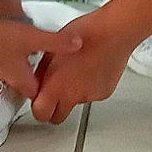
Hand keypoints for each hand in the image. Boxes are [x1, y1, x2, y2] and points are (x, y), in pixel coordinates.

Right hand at [0, 14, 72, 100]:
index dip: (47, 92)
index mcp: (21, 76)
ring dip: (22, 65)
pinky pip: (1, 58)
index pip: (36, 93)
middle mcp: (7, 74)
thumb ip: (57, 42)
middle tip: (47, 75)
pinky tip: (11, 41)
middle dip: (36, 79)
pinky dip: (9, 53)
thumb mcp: (34, 38)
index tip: (56, 88)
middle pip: (24, 83)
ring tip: (32, 56)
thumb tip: (78, 44)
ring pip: (12, 70)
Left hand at [32, 7, 135, 121]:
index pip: (40, 113)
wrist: (113, 32)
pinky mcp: (103, 93)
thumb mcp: (52, 49)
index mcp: (56, 86)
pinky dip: (88, 88)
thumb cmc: (85, 34)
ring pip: (74, 105)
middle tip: (54, 94)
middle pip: (57, 118)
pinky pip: (90, 96)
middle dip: (53, 109)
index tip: (39, 100)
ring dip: (71, 95)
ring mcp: (90, 96)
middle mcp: (73, 96)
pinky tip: (89, 70)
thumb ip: (42, 72)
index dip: (38, 107)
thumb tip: (37, 81)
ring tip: (76, 71)